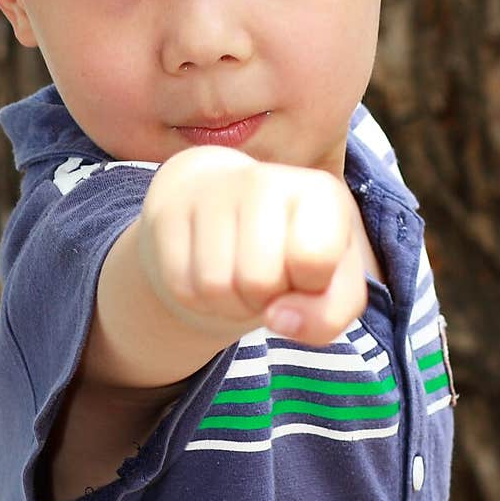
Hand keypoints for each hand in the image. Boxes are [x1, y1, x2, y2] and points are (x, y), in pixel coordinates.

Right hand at [139, 145, 367, 345]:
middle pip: (260, 281)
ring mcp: (210, 193)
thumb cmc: (291, 249)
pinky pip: (182, 287)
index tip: (308, 272)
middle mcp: (263, 180)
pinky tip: (212, 272)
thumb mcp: (333, 281)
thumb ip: (330, 312)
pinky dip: (200, 300)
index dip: (311, 287)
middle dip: (266, 300)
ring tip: (241, 278)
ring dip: (231, 304)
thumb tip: (279, 320)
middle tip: (269, 280)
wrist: (226, 211)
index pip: (314, 260)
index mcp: (320, 192)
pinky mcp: (167, 212)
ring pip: (216, 287)